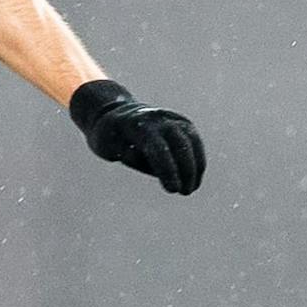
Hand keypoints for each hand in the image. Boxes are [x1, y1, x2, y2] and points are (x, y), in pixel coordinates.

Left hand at [68, 79, 205, 194]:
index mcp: (138, 123)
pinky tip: (195, 178)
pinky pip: (194, 140)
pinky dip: (197, 158)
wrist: (116, 113)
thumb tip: (159, 168)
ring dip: (195, 165)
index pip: (158, 148)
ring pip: (192, 140)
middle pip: (180, 142)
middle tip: (185, 192)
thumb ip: (131, 157)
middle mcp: (159, 117)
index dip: (168, 170)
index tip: (173, 190)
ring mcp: (172, 117)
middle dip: (186, 169)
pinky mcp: (182, 122)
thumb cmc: (109, 136)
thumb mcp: (109, 147)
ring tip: (192, 188)